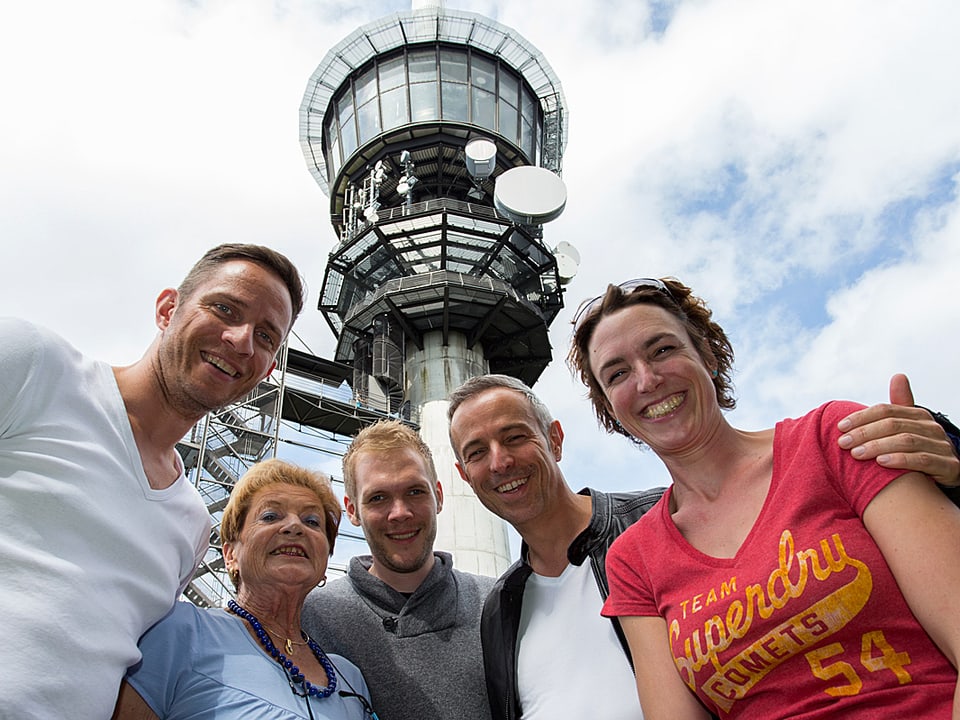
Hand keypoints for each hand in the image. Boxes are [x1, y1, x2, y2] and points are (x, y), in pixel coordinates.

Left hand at [837, 374, 959, 486]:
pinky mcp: (948, 464)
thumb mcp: (907, 428)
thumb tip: (899, 375)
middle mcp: (931, 427)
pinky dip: (900, 459)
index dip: (861, 417)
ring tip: (856, 453)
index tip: (840, 427)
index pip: (885, 410)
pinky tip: (881, 462)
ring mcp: (941, 445)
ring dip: (877, 446)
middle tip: (843, 443)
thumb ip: (896, 408)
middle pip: (892, 425)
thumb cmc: (918, 449)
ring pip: (905, 441)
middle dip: (864, 433)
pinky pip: (922, 460)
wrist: (946, 473)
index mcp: (918, 415)